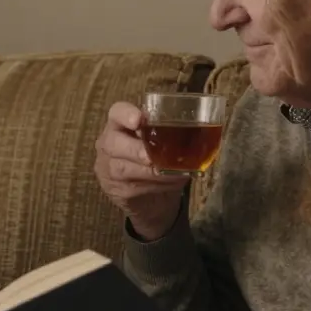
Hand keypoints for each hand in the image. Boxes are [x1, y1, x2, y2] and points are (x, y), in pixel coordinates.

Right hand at [94, 102, 188, 239]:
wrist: (150, 197)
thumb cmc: (158, 159)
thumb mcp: (162, 142)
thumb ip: (171, 135)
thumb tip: (201, 137)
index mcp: (121, 125)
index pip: (116, 112)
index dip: (125, 114)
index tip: (138, 120)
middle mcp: (109, 144)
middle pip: (112, 142)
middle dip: (135, 149)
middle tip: (151, 157)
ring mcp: (109, 169)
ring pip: (123, 168)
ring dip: (151, 172)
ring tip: (174, 172)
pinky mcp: (116, 190)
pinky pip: (135, 187)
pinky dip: (157, 185)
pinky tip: (173, 183)